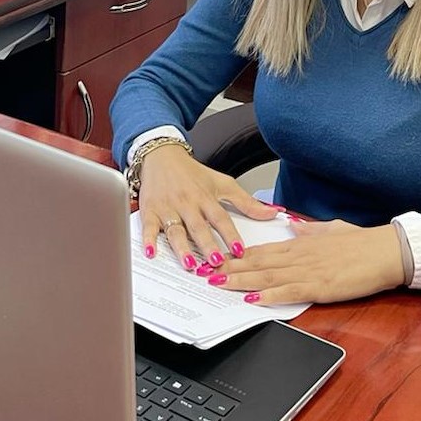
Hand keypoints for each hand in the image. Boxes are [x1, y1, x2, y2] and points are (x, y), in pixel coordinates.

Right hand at [137, 143, 280, 270]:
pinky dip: (148, 240)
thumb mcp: (222, 183)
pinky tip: (151, 253)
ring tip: (190, 265)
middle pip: (199, 227)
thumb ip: (246, 202)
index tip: (240, 250)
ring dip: (182, 248)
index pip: (221, 218)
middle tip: (216, 261)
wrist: (161, 155)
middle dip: (207, 244)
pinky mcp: (150, 211)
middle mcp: (187, 203)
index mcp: (206, 197)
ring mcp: (168, 208)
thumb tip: (272, 212)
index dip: (231, 234)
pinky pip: (148, 227)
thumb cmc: (192, 173)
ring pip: (175, 230)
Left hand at [209, 219, 404, 305]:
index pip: (262, 250)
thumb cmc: (363, 242)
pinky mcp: (321, 286)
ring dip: (240, 280)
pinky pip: (290, 291)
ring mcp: (308, 270)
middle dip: (228, 268)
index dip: (237, 255)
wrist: (387, 250)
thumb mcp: (332, 230)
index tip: (216, 257)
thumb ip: (310, 231)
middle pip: (257, 262)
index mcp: (301, 243)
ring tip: (217, 283)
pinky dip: (270, 295)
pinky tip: (253, 298)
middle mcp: (299, 255)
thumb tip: (295, 227)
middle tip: (204, 272)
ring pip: (267, 275)